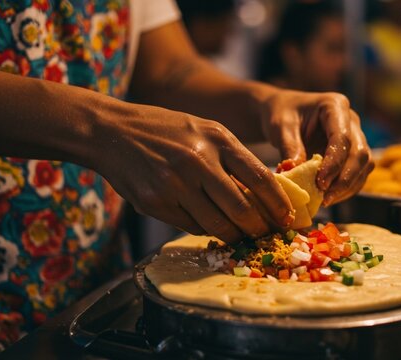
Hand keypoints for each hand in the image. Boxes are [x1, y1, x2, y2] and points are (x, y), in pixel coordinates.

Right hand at [93, 104, 293, 242]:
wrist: (112, 132)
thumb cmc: (165, 130)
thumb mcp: (204, 130)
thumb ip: (231, 158)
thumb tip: (261, 194)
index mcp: (217, 139)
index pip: (260, 177)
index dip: (278, 203)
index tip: (288, 217)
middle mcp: (198, 161)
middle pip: (241, 208)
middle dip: (259, 228)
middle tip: (267, 234)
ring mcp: (175, 184)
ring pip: (217, 224)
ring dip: (234, 236)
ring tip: (242, 237)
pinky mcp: (155, 202)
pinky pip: (190, 226)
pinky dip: (205, 230)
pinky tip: (210, 227)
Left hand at [260, 90, 373, 205]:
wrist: (284, 113)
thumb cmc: (282, 115)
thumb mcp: (281, 128)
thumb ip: (290, 147)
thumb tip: (295, 172)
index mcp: (335, 106)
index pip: (342, 138)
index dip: (334, 163)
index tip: (320, 184)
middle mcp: (351, 120)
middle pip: (360, 153)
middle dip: (345, 179)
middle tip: (325, 198)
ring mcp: (356, 136)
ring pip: (364, 166)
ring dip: (348, 187)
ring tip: (325, 201)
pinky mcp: (353, 153)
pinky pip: (359, 174)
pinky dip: (347, 189)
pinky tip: (328, 198)